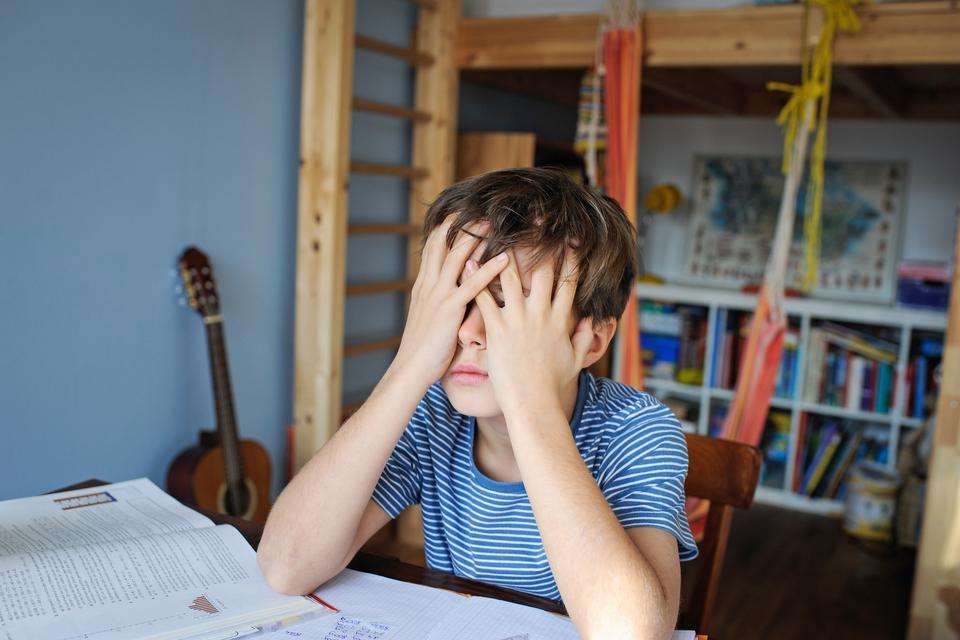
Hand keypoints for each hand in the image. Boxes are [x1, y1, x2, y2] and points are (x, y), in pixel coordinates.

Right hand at [392, 217, 508, 388]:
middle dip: (462, 223)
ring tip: (495, 222)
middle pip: (444, 242)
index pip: (434, 245)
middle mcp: (429, 284)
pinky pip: (473, 285)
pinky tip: (505, 259)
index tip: (464, 212)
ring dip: (477, 237)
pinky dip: (489, 269)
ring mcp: (439, 295)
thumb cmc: (423, 348)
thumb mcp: (428, 317)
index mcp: (424, 284)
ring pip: (458, 257)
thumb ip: (438, 300)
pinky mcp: (450, 310)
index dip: (448, 226)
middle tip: (482, 207)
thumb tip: (450, 292)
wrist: (410, 369)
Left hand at [469, 250, 593, 419]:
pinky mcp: (498, 331)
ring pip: (511, 279)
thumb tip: (595, 321)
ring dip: (503, 254)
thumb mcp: (576, 360)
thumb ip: (585, 337)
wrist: (534, 404)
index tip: (571, 238)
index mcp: (560, 320)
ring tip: (496, 233)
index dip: (571, 258)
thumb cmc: (553, 386)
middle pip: (543, 272)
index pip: (569, 282)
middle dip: (542, 243)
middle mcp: (541, 315)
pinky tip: (469, 264)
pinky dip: (476, 281)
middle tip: (538, 221)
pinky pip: (484, 300)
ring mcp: (519, 321)